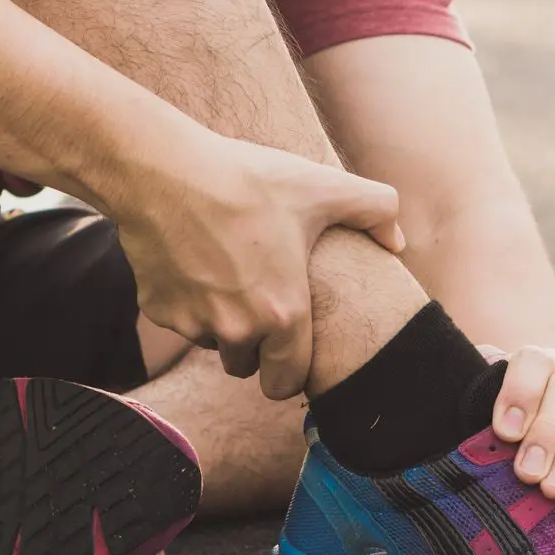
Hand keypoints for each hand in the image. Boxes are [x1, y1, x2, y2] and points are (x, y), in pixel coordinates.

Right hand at [113, 132, 404, 400]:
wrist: (164, 170)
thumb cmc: (248, 180)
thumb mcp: (322, 187)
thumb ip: (376, 210)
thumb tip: (397, 241)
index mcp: (282, 314)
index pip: (286, 384)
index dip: (290, 371)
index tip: (287, 350)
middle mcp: (236, 330)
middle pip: (246, 366)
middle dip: (253, 345)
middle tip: (258, 299)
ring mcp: (192, 323)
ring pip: (212, 343)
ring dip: (220, 322)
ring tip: (227, 272)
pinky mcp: (158, 311)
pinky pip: (180, 319)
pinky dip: (187, 301)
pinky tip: (193, 261)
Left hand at [478, 344, 554, 499]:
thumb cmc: (527, 441)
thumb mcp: (505, 426)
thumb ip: (486, 417)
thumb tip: (465, 424)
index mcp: (547, 367)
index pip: (534, 361)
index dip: (519, 393)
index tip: (505, 432)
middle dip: (544, 434)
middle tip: (527, 473)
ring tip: (554, 486)